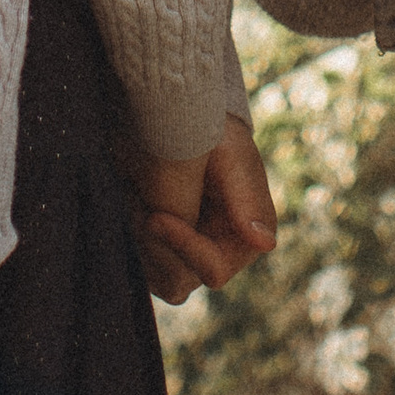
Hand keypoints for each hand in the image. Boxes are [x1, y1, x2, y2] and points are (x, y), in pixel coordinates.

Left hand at [131, 116, 277, 303]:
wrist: (179, 115)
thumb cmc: (212, 129)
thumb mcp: (226, 152)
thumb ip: (239, 197)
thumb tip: (264, 243)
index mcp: (248, 235)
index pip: (213, 269)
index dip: (182, 246)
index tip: (154, 216)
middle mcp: (221, 254)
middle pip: (176, 279)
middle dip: (152, 243)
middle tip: (135, 198)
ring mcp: (190, 258)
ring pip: (155, 277)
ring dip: (137, 237)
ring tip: (134, 190)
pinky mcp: (164, 254)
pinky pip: (142, 266)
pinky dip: (130, 235)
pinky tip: (131, 197)